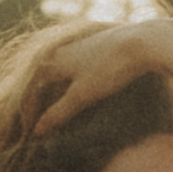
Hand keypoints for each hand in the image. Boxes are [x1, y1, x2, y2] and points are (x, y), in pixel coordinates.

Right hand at [28, 17, 171, 137]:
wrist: (143, 42)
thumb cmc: (110, 69)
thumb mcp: (82, 96)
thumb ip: (59, 112)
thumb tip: (38, 130)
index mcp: (57, 60)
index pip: (33, 86)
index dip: (29, 108)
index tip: (32, 128)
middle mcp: (66, 49)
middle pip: (44, 75)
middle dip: (39, 96)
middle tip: (40, 117)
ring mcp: (84, 44)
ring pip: (60, 67)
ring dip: (55, 86)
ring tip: (58, 104)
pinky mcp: (101, 44)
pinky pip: (77, 62)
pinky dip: (72, 78)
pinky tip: (84, 85)